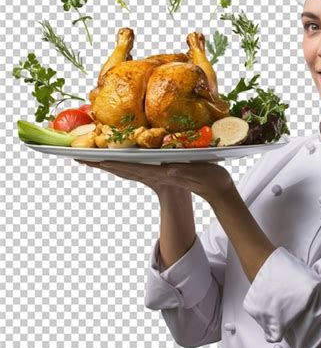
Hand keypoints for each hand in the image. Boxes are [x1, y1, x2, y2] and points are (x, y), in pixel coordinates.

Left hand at [75, 159, 234, 204]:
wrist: (216, 190)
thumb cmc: (211, 180)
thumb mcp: (200, 173)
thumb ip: (185, 170)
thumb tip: (168, 167)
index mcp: (162, 174)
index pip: (131, 168)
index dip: (111, 163)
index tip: (92, 158)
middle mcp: (155, 175)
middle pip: (122, 169)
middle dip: (100, 163)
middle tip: (78, 157)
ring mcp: (156, 174)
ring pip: (126, 168)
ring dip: (108, 163)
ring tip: (90, 157)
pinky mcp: (160, 172)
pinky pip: (136, 167)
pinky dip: (121, 163)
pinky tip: (116, 160)